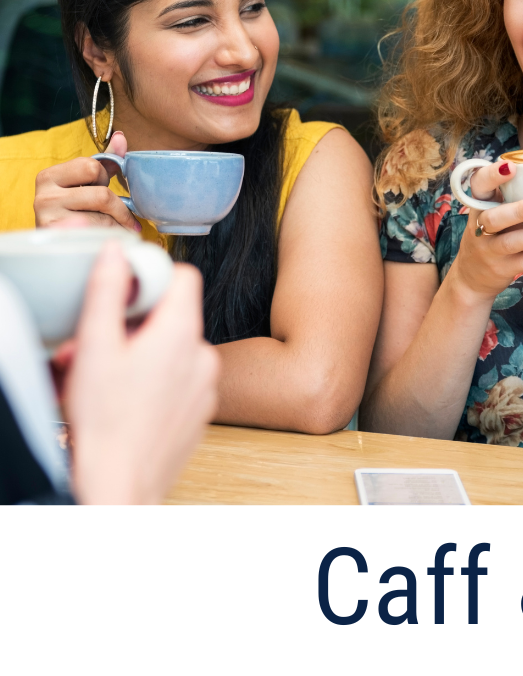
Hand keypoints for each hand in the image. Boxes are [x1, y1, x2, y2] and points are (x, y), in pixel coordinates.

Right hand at [34, 131, 141, 231]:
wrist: (56, 242)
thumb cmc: (74, 208)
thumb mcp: (85, 181)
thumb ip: (105, 160)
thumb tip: (121, 136)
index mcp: (49, 176)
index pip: (92, 167)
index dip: (102, 178)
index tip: (97, 187)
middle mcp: (44, 196)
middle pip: (101, 194)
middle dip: (113, 204)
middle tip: (106, 211)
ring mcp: (50, 220)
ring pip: (104, 218)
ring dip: (116, 224)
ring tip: (113, 226)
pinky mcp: (62, 241)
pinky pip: (99, 235)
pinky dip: (110, 236)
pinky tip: (108, 237)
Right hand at [66, 242, 218, 503]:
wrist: (120, 488)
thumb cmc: (106, 425)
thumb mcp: (95, 347)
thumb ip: (108, 292)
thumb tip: (117, 254)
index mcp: (182, 332)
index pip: (183, 276)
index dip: (151, 279)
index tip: (122, 295)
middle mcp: (203, 355)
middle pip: (172, 316)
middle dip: (132, 325)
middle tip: (95, 347)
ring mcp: (206, 385)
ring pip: (172, 350)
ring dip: (138, 356)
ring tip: (102, 380)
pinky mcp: (200, 411)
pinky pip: (178, 381)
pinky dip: (153, 382)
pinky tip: (123, 401)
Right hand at [448, 158, 522, 300]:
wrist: (472, 276)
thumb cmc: (493, 229)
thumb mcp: (495, 205)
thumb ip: (513, 181)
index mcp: (480, 204)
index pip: (478, 186)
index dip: (492, 176)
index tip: (511, 166)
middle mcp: (481, 227)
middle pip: (493, 218)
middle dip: (516, 210)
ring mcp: (490, 250)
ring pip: (509, 243)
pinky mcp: (503, 269)